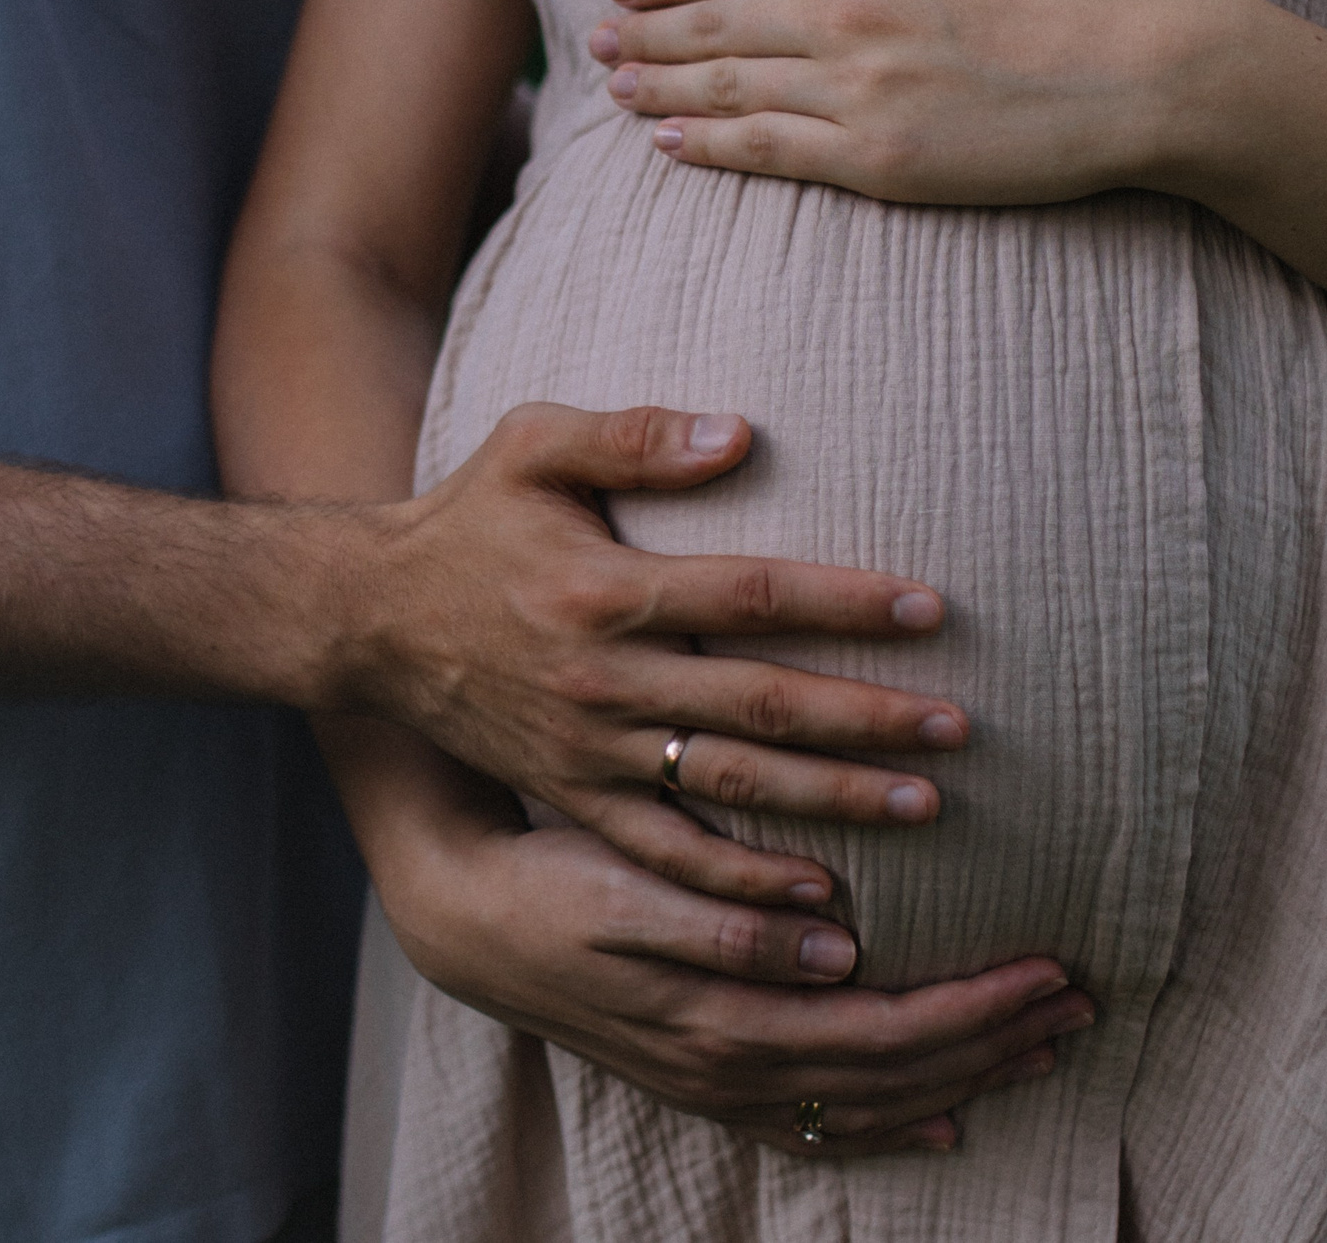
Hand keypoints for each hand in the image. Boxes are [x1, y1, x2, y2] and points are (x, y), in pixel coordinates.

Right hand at [340, 401, 967, 906]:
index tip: (931, 607)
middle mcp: (604, 678)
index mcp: (606, 587)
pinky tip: (817, 894)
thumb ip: (635, 436)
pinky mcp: (574, 797)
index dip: (843, 602)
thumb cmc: (467, 517)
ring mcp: (590, 750)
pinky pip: (668, 852)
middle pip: (761, 704)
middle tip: (959, 728)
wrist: (367, 617)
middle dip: (868, 718)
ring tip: (925, 806)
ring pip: (732, 784)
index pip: (750, 596)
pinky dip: (741, 881)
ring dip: (833, 800)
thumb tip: (741, 433)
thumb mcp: (533, 443)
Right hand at [382, 809, 1095, 1156]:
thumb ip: (729, 923)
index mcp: (727, 1023)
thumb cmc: (553, 884)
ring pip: (870, 1107)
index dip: (977, 1008)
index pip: (889, 1033)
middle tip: (1080, 998)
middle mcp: (733, 1072)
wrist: (468, 920)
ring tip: (1040, 1046)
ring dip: (965, 1078)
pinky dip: (891, 1126)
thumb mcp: (630, 889)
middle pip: (898, 1077)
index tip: (1051, 966)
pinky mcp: (705, 1080)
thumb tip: (833, 944)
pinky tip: (940, 1121)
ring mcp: (720, 1088)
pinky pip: (819, 1125)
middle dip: (996, 1041)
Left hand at [591, 0, 1245, 202]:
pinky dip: (710, 147)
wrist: (1153, 72)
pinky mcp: (882, 162)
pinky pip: (771, 153)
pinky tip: (669, 145)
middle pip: (715, 28)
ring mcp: (859, 94)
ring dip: (661, 89)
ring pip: (729, 92)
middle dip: (645, 30)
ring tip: (614, 87)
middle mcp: (847, 20)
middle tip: (595, 36)